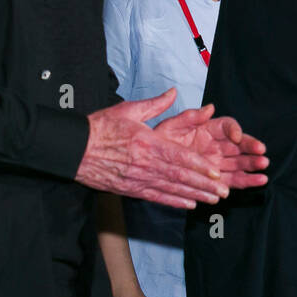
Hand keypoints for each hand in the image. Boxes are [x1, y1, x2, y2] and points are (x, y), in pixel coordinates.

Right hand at [77, 89, 266, 208]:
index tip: (216, 173)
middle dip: (204, 185)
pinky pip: (155, 197)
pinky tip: (187, 204)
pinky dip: (173, 202)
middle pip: (180, 177)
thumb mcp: (128, 110)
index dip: (200, 167)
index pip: (180, 157)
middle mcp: (145, 164)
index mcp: (148, 143)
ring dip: (194, 196)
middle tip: (223, 191)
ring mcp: (137, 179)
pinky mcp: (130, 189)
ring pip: (171, 189)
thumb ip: (155, 104)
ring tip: (212, 200)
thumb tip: (173, 92)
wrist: (73, 148)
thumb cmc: (101, 127)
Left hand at [153, 101, 268, 189]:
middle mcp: (217, 145)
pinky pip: (234, 180)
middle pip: (238, 144)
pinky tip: (259, 180)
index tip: (237, 136)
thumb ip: (189, 117)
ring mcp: (218, 163)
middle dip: (250, 147)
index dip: (234, 130)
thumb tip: (209, 108)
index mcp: (208, 129)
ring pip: (239, 162)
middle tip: (261, 151)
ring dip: (253, 164)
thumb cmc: (159, 142)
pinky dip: (247, 180)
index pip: (227, 126)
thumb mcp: (170, 126)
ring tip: (264, 166)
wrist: (149, 165)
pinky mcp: (216, 180)